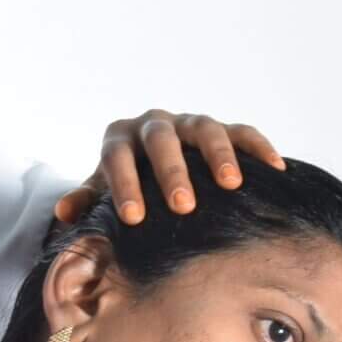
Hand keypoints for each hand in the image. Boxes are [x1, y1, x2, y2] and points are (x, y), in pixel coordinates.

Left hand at [52, 110, 286, 225]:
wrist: (154, 162)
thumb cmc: (127, 185)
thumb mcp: (103, 192)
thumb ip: (88, 201)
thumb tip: (65, 213)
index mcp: (120, 139)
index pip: (117, 157)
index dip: (124, 186)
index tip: (133, 218)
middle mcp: (154, 124)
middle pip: (160, 139)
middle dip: (172, 172)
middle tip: (183, 205)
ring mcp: (189, 123)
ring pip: (204, 128)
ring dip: (217, 153)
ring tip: (231, 184)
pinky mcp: (222, 127)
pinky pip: (242, 130)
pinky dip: (258, 146)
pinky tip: (275, 168)